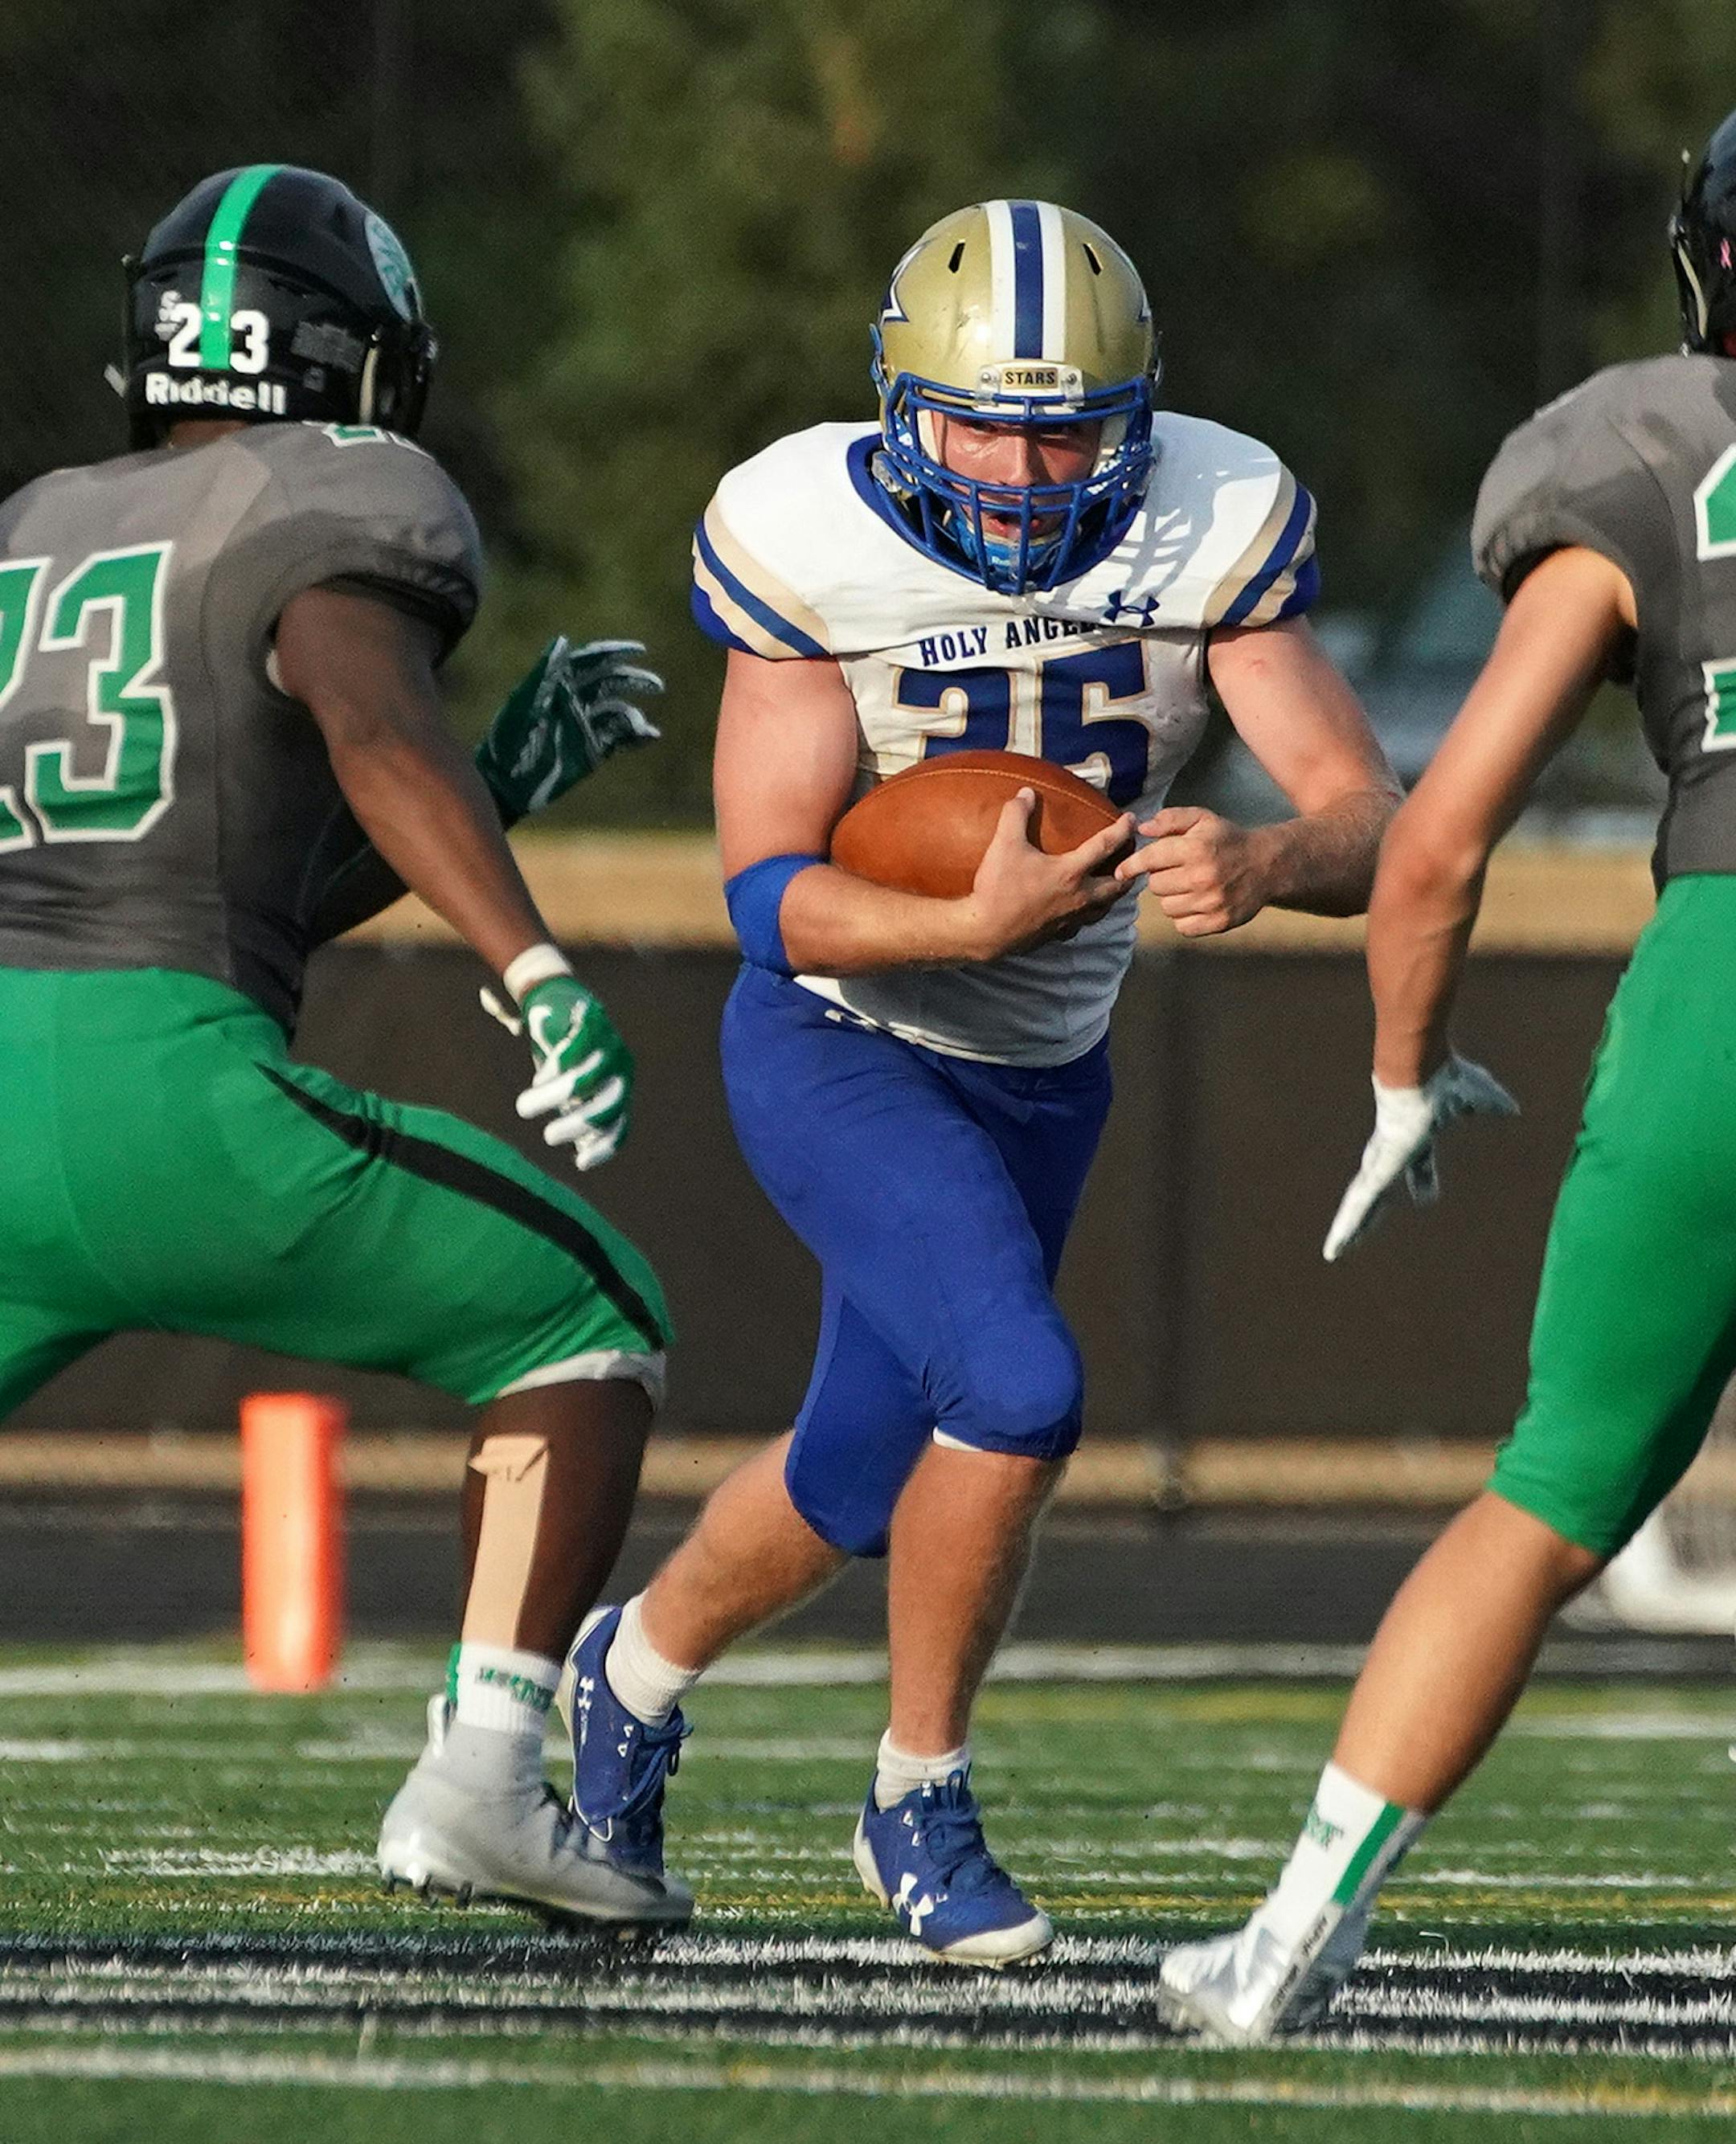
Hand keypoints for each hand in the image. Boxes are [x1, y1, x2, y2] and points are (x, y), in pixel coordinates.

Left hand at [474, 636, 661, 818]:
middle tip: (656, 685)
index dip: (614, 653)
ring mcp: (584, 728)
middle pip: (611, 684)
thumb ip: (544, 673)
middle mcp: (575, 703)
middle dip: (634, 681)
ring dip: (633, 715)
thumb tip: (563, 640)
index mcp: (558, 685)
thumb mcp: (523, 703)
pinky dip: (636, 737)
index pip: (591, 662)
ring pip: (618, 713)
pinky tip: (650, 736)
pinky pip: (619, 740)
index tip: (640, 651)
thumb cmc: (508, 740)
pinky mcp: (591, 753)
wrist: (504, 784)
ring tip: (639, 725)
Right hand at [480, 975, 633, 1171]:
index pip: (620, 1125)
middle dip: (576, 1125)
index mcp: (620, 1088)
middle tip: (548, 1137)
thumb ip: (579, 1110)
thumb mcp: (573, 1086)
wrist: (558, 1000)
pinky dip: (554, 1069)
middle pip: (606, 1106)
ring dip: (553, 1097)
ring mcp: (609, 1045)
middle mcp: (621, 1069)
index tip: (580, 1164)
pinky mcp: (590, 1023)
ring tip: (525, 1107)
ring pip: (583, 1080)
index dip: (604, 1147)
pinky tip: (539, 1079)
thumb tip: (581, 1147)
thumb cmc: (566, 1053)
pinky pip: (573, 1052)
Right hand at [961, 790, 1134, 959]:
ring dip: (1113, 895)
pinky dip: (1089, 914)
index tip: (1131, 819)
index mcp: (1070, 873)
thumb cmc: (998, 888)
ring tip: (1114, 885)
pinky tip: (1081, 910)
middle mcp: (1079, 897)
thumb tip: (1026, 793)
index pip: (1105, 846)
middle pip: (1117, 885)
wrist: (985, 931)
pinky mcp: (1059, 934)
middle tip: (1133, 860)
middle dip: (1130, 872)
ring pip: (1104, 908)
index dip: (1121, 830)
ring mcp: (1071, 919)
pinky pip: (1083, 924)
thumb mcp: (1004, 845)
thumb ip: (1016, 815)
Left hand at [1115, 805, 1265, 936]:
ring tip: (1189, 886)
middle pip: (1155, 886)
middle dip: (1161, 878)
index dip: (1131, 865)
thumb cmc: (1228, 840)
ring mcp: (1211, 902)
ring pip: (1167, 908)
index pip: (1150, 860)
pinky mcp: (1219, 922)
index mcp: (1196, 848)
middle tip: (1177, 871)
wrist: (1267, 865)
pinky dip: (1185, 917)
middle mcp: (1202, 876)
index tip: (1122, 872)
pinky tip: (1197, 903)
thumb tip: (1140, 828)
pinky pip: (1183, 926)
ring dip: (1172, 898)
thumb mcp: (1202, 819)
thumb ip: (1170, 819)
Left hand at [1323, 1054, 1517, 1261]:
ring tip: (1333, 1252)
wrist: (1420, 1069)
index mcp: (1415, 1135)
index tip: (1425, 1197)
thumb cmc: (1444, 1077)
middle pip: (1379, 1185)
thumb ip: (1492, 1104)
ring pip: (1362, 1200)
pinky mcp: (1377, 1168)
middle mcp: (1393, 1149)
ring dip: (1352, 1227)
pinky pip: (1359, 1204)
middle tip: (1365, 1230)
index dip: (1423, 1180)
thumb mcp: (1479, 1097)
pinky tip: (1333, 1248)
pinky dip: (1347, 1226)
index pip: (1419, 1164)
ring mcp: (1382, 1160)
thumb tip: (1513, 1109)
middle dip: (1374, 1209)